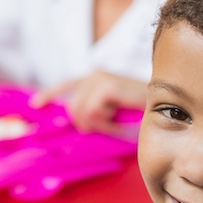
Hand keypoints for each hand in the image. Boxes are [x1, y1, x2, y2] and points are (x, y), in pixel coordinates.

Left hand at [31, 71, 145, 134]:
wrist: (167, 107)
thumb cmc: (141, 113)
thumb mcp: (112, 112)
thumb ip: (93, 114)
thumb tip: (76, 124)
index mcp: (96, 80)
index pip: (67, 85)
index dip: (49, 95)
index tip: (35, 105)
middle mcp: (95, 75)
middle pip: (72, 108)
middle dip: (87, 124)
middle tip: (108, 126)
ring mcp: (101, 78)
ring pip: (81, 112)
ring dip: (99, 124)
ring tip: (117, 121)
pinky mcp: (107, 85)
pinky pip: (92, 112)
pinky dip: (106, 122)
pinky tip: (119, 116)